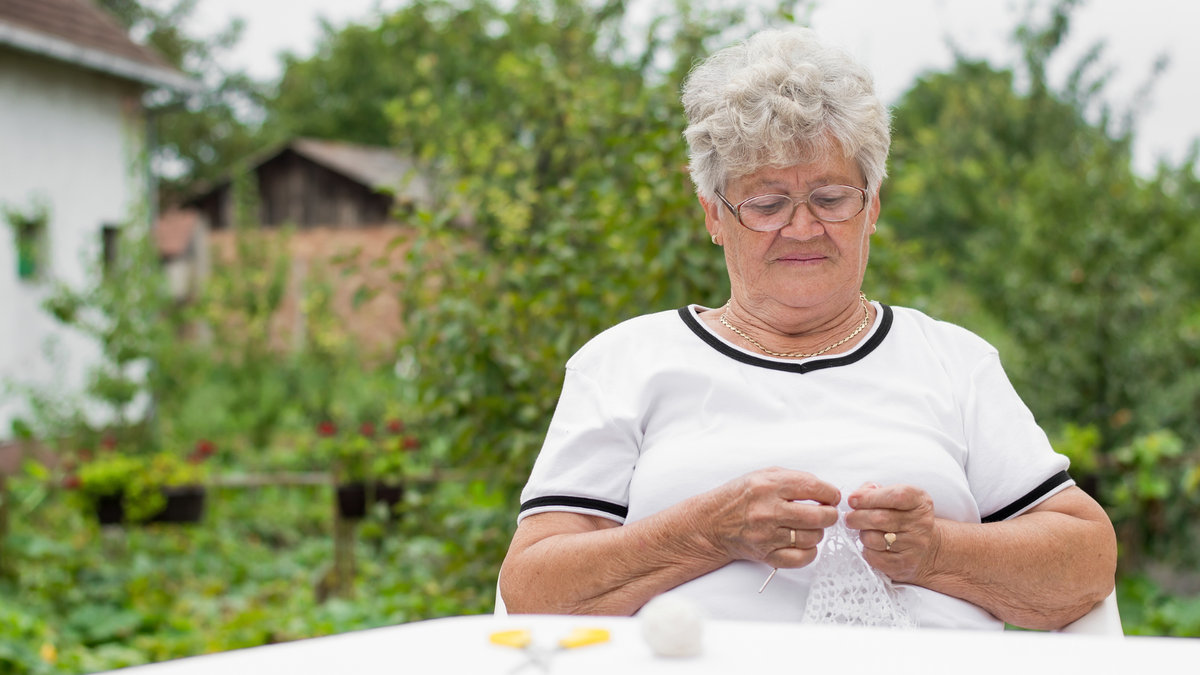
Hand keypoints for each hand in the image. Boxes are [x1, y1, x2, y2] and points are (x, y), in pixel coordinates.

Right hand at [697, 467, 839, 568]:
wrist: (711, 523)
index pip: (814, 487)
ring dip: (817, 532)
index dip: (830, 493)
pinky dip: (809, 552)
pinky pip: (801, 558)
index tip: (831, 496)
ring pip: (813, 537)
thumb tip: (825, 491)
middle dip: (829, 514)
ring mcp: (767, 535)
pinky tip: (802, 543)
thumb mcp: (763, 475)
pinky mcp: (766, 554)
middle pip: (819, 516)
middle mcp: (768, 510)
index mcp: (769, 485)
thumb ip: (794, 479)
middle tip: (826, 513)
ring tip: (808, 527)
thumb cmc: (739, 497)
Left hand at [846, 482, 941, 583]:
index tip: (853, 499)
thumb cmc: (902, 517)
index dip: (869, 497)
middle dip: (857, 517)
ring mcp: (915, 546)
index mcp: (920, 501)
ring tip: (864, 531)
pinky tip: (871, 546)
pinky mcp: (906, 564)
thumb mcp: (894, 497)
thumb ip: (874, 490)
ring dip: (862, 534)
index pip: (895, 496)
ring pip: (874, 539)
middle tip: (849, 518)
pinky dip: (867, 551)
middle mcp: (921, 523)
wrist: (926, 548)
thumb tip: (857, 497)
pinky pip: (875, 558)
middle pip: (880, 519)